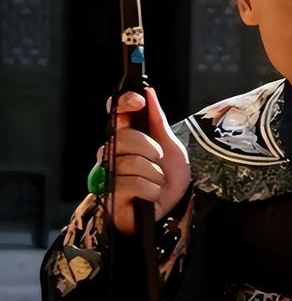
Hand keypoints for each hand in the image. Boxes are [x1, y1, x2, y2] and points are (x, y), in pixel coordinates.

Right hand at [98, 88, 190, 234]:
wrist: (174, 208)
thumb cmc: (169, 177)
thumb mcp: (170, 146)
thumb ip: (157, 121)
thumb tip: (148, 92)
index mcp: (125, 137)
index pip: (115, 113)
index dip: (123, 103)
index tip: (138, 100)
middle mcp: (112, 153)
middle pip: (123, 137)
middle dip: (149, 148)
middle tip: (158, 159)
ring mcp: (108, 175)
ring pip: (129, 162)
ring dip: (153, 174)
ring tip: (155, 181)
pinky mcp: (109, 197)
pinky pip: (131, 183)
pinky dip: (150, 189)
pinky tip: (150, 195)